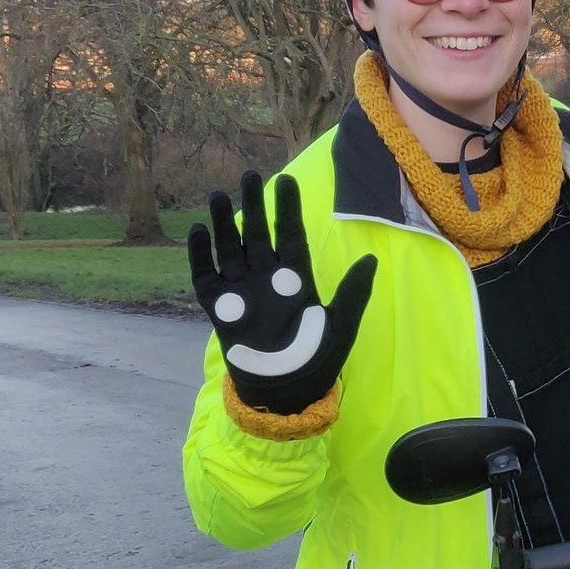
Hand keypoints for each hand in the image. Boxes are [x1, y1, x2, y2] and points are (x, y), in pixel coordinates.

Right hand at [188, 172, 374, 415]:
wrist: (286, 392)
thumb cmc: (316, 359)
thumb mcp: (341, 326)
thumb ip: (353, 293)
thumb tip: (372, 258)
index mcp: (296, 279)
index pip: (291, 235)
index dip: (288, 209)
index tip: (286, 180)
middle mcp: (267, 279)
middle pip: (257, 235)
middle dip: (252, 206)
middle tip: (247, 176)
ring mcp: (243, 292)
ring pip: (230, 249)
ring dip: (223, 223)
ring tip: (217, 195)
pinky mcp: (221, 308)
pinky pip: (206, 277)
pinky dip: (200, 256)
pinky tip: (197, 231)